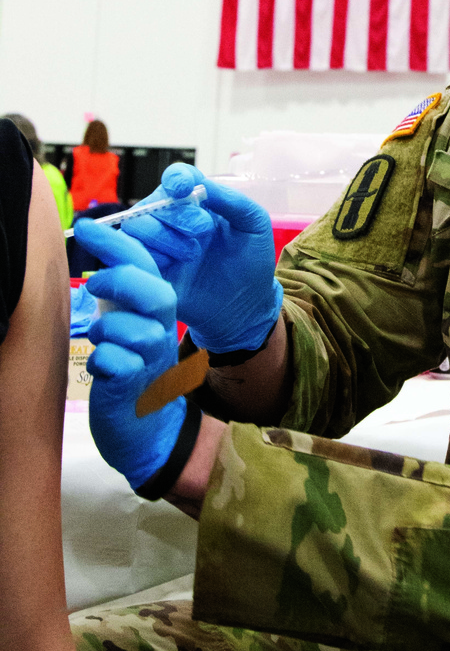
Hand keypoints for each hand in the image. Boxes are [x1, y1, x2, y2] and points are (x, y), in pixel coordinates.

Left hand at [74, 220, 185, 491]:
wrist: (147, 426)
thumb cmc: (131, 367)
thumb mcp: (128, 321)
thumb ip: (121, 292)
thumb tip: (102, 251)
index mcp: (158, 308)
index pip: (144, 265)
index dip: (116, 243)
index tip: (87, 225)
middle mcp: (161, 329)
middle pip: (153, 293)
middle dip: (121, 282)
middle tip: (95, 286)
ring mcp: (152, 358)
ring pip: (130, 331)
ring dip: (106, 331)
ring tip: (101, 342)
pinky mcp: (136, 386)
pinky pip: (114, 364)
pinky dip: (101, 363)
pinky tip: (103, 371)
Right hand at [113, 163, 281, 355]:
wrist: (243, 306)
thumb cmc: (250, 261)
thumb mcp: (253, 224)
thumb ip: (232, 200)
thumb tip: (202, 185)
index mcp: (198, 202)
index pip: (177, 178)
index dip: (176, 178)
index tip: (182, 189)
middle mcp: (173, 219)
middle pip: (153, 202)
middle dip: (176, 213)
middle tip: (203, 231)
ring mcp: (158, 245)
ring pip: (136, 226)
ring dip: (163, 236)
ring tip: (192, 254)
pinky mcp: (147, 269)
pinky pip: (130, 255)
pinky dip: (149, 257)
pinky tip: (173, 266)